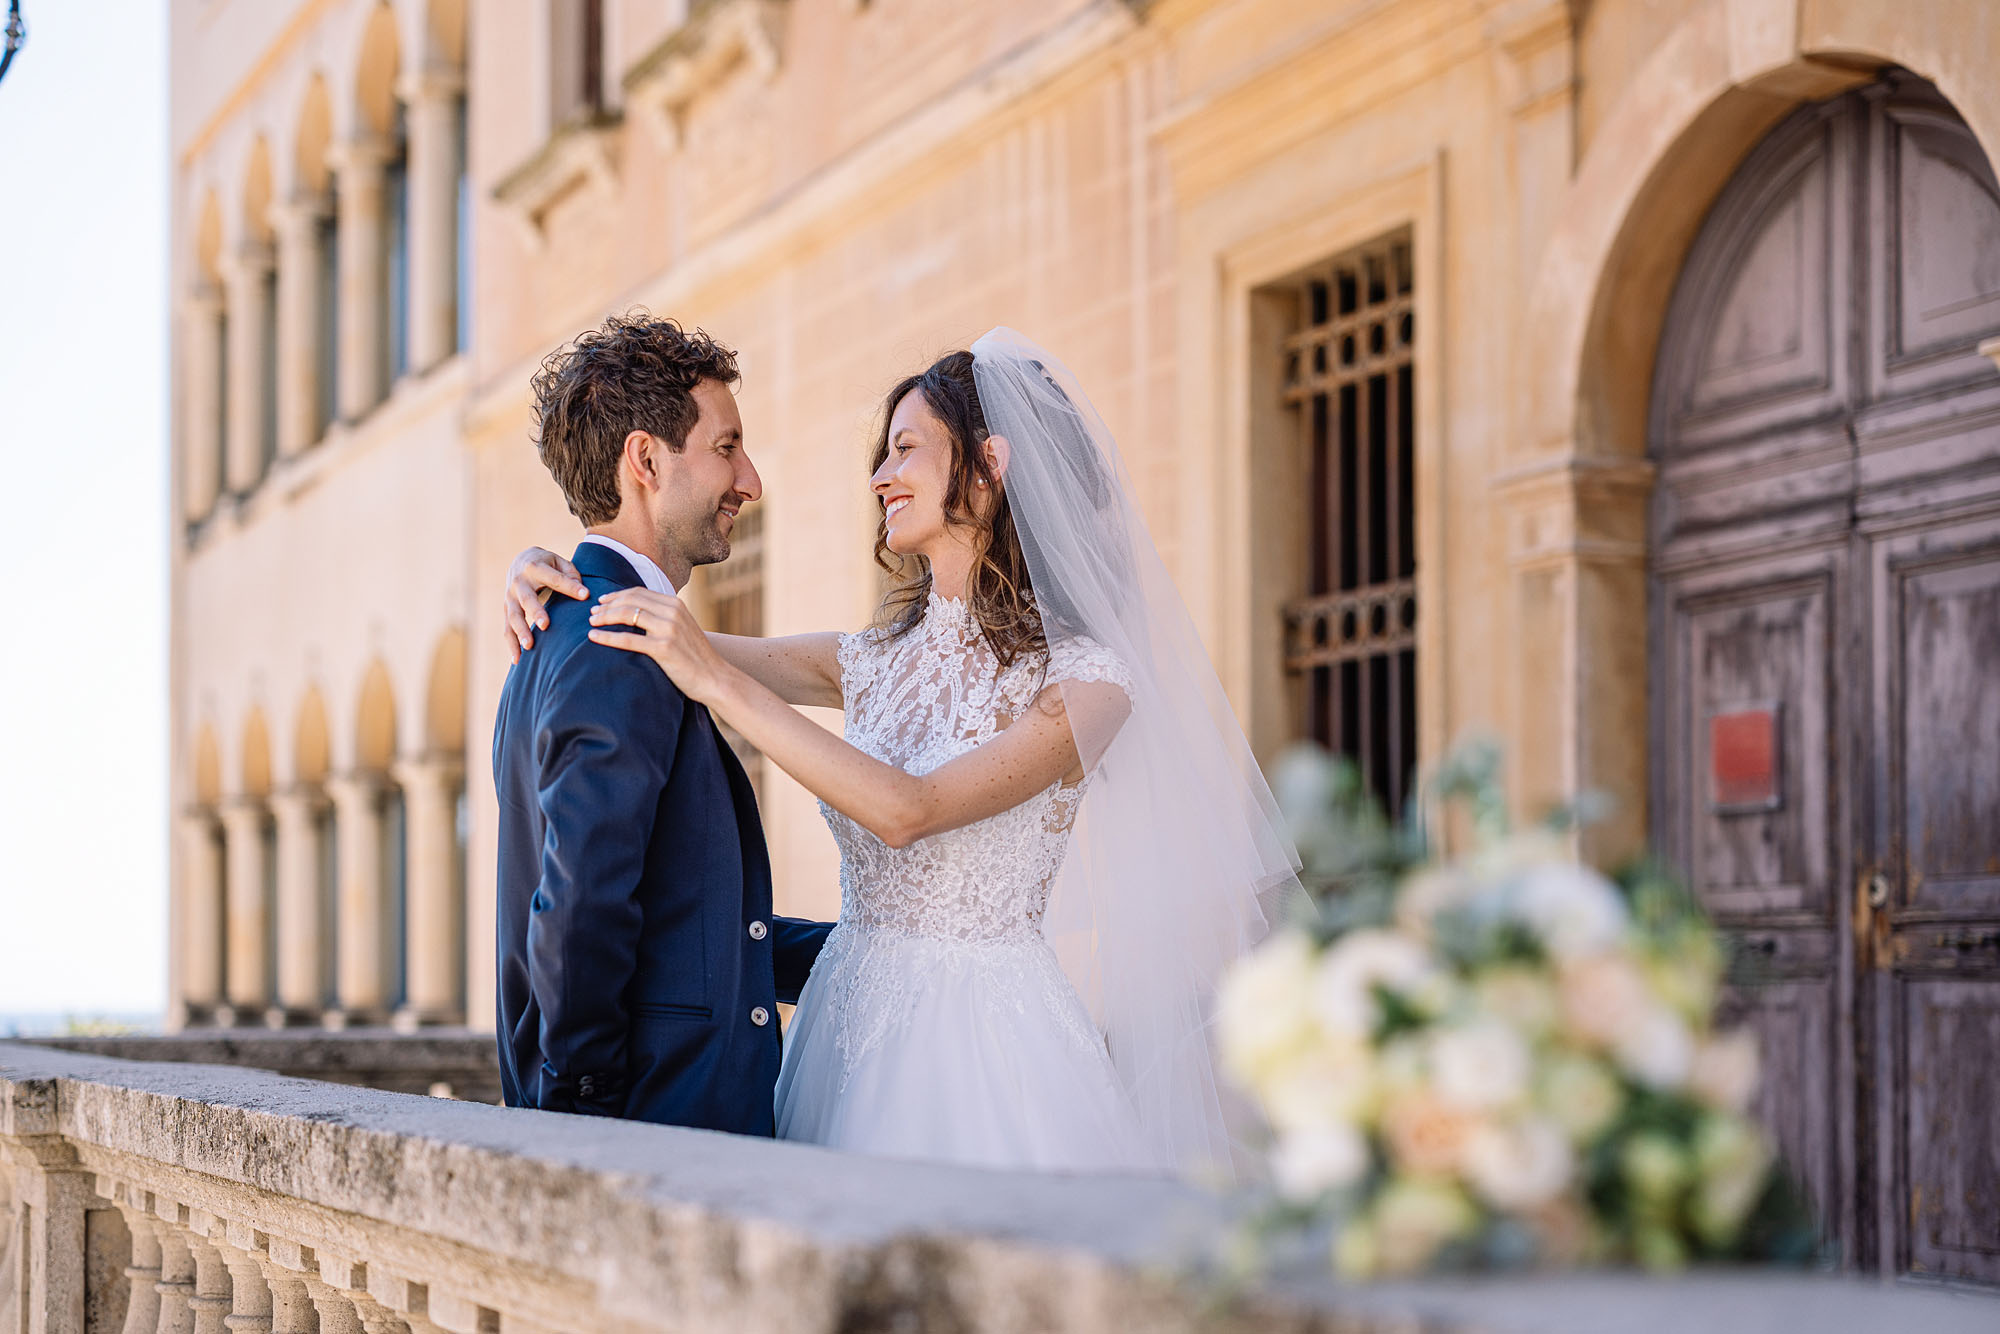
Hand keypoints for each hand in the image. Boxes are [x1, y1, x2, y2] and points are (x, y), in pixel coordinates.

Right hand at [505, 546, 587, 662]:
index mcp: (535, 567)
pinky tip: (517, 659)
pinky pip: (507, 629)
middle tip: (545, 625)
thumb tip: (582, 592)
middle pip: (527, 599)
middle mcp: (519, 582)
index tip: (585, 595)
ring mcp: (510, 597)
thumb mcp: (558, 561)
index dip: (570, 586)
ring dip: (520, 632)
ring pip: (513, 616)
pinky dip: (511, 644)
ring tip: (529, 647)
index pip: (554, 578)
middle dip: (536, 612)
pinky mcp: (507, 609)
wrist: (520, 560)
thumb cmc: (546, 563)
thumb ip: (570, 573)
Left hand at [588, 588, 733, 704]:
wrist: (715, 678)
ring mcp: (668, 629)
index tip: (602, 601)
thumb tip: (639, 614)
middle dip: (607, 605)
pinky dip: (607, 637)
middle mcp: (672, 612)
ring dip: (605, 617)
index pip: (639, 592)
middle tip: (592, 612)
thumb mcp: (683, 629)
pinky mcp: (663, 648)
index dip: (617, 595)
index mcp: (676, 605)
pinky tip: (593, 637)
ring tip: (591, 622)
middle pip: (630, 600)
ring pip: (627, 615)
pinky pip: (628, 639)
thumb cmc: (696, 657)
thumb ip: (664, 618)